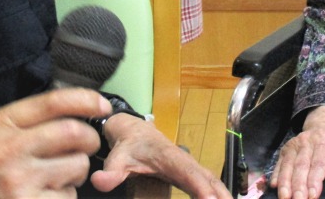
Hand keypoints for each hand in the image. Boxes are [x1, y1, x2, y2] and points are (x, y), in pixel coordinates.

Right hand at [0, 88, 110, 198]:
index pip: (51, 102)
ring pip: (77, 163)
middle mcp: (4, 150)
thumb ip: (26, 123)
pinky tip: (48, 197)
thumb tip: (77, 106)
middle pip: (72, 131)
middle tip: (86, 147)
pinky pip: (69, 194)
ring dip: (78, 171)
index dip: (85, 100)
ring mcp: (17, 180)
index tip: (102, 105)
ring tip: (60, 178)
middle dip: (89, 139)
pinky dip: (66, 196)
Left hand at [90, 114, 230, 198]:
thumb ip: (111, 172)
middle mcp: (186, 163)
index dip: (201, 187)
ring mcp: (191, 169)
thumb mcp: (117, 158)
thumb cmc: (129, 145)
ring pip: (213, 182)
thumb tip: (100, 182)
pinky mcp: (192, 175)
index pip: (189, 173)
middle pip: (209, 179)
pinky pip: (210, 185)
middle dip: (221, 195)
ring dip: (224, 196)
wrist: (135, 132)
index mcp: (171, 158)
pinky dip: (219, 195)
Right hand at [269, 106, 324, 198]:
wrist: (323, 123)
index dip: (314, 180)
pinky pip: (280, 163)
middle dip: (299, 185)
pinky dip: (276, 174)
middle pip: (301, 165)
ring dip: (285, 183)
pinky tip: (274, 186)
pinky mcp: (286, 148)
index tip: (313, 196)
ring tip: (285, 197)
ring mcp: (294, 144)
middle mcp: (306, 141)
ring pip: (288, 165)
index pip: (318, 163)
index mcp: (324, 140)